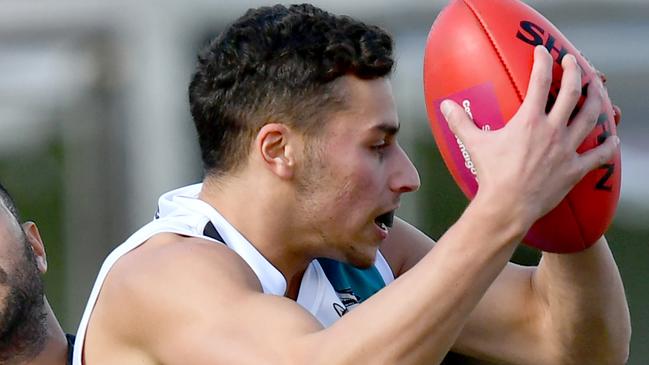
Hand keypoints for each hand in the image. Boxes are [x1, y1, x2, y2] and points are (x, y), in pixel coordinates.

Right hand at [440, 46, 618, 227]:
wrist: (508, 205)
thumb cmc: (491, 174)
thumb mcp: (474, 144)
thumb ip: (460, 122)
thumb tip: (445, 106)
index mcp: (529, 121)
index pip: (540, 81)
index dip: (542, 62)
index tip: (542, 52)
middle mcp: (553, 130)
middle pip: (572, 93)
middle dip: (575, 72)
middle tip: (573, 61)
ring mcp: (567, 149)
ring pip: (591, 117)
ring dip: (597, 100)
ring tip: (597, 89)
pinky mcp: (575, 169)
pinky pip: (598, 155)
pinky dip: (608, 146)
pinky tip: (613, 138)